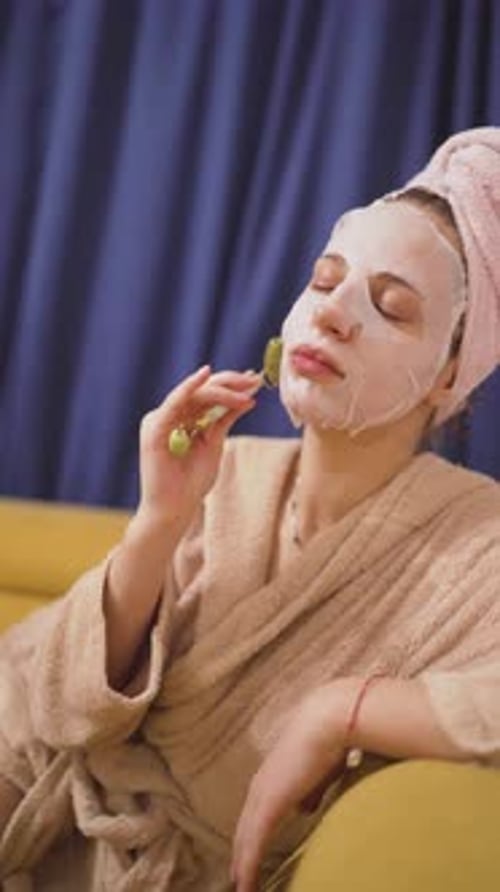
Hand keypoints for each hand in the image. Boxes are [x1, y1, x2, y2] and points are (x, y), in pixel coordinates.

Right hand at [137, 365, 259, 531]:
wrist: (173, 510)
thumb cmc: (192, 483)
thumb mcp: (214, 444)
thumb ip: (224, 421)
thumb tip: (246, 399)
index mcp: (181, 420)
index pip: (207, 394)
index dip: (231, 385)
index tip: (255, 380)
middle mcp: (168, 417)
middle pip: (201, 390)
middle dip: (231, 382)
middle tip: (255, 379)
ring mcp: (159, 421)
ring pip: (194, 394)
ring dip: (222, 389)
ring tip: (247, 388)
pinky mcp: (155, 429)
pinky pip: (175, 402)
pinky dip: (190, 387)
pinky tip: (206, 375)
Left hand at [231, 684, 351, 891]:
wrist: (327, 721)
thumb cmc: (329, 741)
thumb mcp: (319, 773)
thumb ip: (310, 792)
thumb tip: (305, 810)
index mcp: (273, 776)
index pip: (256, 812)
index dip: (250, 834)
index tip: (248, 853)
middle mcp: (261, 784)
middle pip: (245, 827)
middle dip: (241, 853)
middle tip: (238, 878)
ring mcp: (263, 794)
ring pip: (246, 838)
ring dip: (242, 864)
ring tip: (241, 887)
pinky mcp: (269, 804)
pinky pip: (255, 842)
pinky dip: (249, 865)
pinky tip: (246, 883)